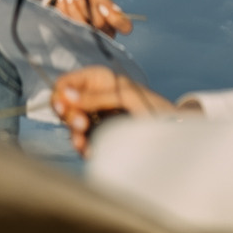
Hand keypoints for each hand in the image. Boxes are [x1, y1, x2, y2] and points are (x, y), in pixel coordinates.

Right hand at [51, 67, 175, 156]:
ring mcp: (96, 118)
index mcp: (97, 80)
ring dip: (75, 136)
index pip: (67, 84)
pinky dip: (84, 148)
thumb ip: (95, 97)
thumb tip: (66, 95)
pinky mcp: (100, 136)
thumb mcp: (124, 96)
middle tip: (82, 125)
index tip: (63, 108)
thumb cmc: (152, 105)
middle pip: (66, 107)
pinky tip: (91, 152)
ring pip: (72, 127)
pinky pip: (83, 142)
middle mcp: (93, 98)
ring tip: (83, 145)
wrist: (171, 130)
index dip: (60, 95)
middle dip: (70, 118)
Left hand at [53, 0, 132, 35]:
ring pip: (81, 27)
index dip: (116, 19)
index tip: (101, 6)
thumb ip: (104, 1)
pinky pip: (67, 26)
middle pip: (98, 25)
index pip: (125, 26)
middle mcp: (105, 35)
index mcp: (115, 24)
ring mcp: (89, 39)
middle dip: (86, 7)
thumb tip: (104, 10)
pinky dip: (63, 10)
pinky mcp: (73, 38)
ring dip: (73, 7)